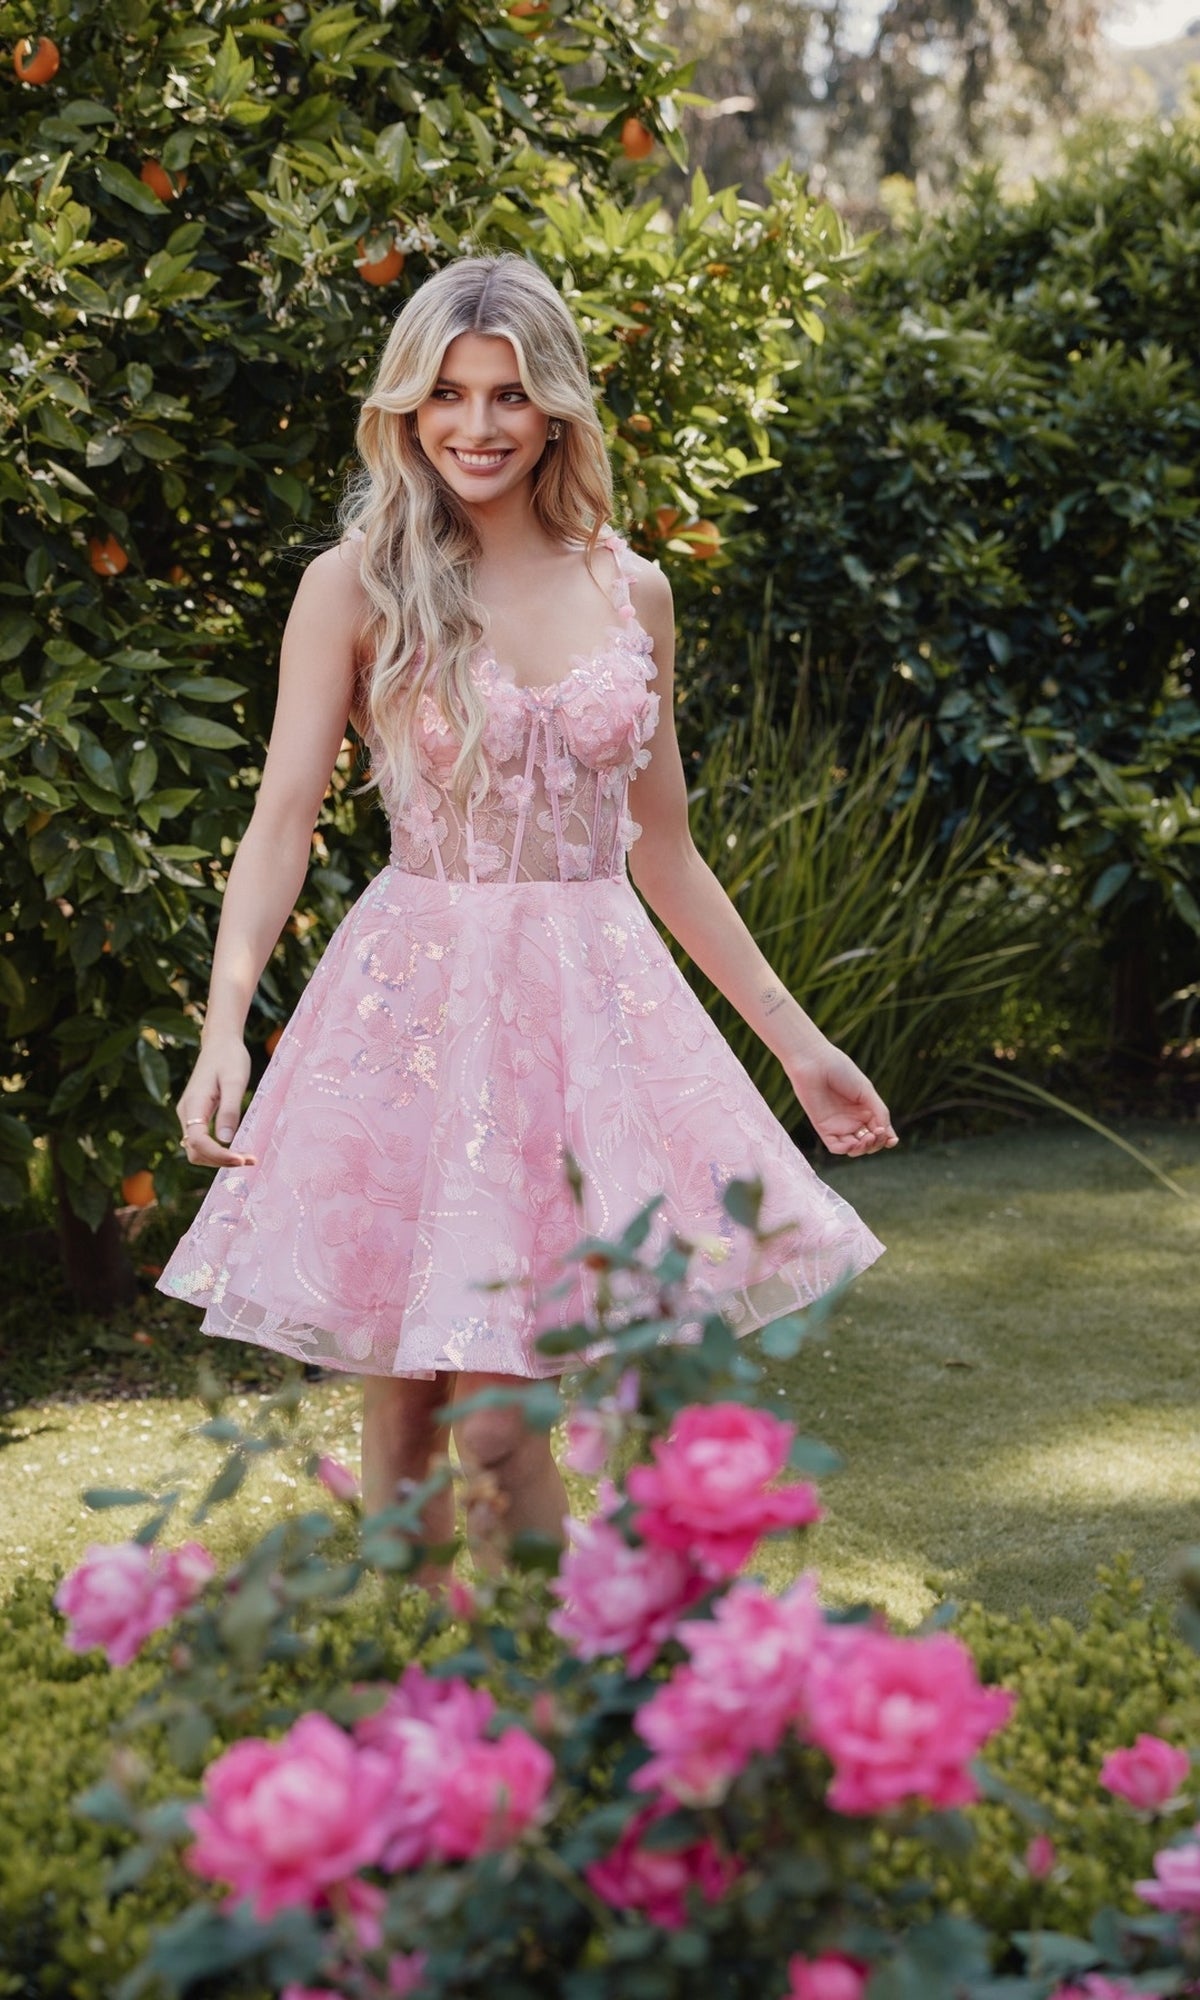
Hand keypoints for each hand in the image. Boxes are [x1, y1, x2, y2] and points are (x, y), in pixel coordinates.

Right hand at [177, 1038, 256, 1169]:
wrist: (220, 1042)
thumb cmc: (229, 1058)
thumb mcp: (235, 1081)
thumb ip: (230, 1109)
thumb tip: (226, 1140)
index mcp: (193, 1104)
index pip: (199, 1142)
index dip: (219, 1155)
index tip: (242, 1159)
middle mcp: (186, 1113)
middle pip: (195, 1152)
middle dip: (220, 1161)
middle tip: (250, 1160)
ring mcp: (189, 1115)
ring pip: (197, 1150)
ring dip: (219, 1159)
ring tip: (247, 1157)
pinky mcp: (196, 1116)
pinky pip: (202, 1142)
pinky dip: (218, 1151)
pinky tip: (237, 1149)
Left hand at [785, 1044, 897, 1156]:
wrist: (814, 1063)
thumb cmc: (841, 1071)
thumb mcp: (866, 1091)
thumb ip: (880, 1112)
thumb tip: (890, 1136)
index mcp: (864, 1109)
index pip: (879, 1131)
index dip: (886, 1138)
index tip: (892, 1140)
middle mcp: (852, 1119)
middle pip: (868, 1142)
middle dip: (876, 1143)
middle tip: (877, 1133)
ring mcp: (838, 1125)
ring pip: (854, 1148)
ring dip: (864, 1148)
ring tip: (868, 1137)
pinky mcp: (823, 1128)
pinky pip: (836, 1147)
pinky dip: (847, 1149)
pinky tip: (854, 1142)